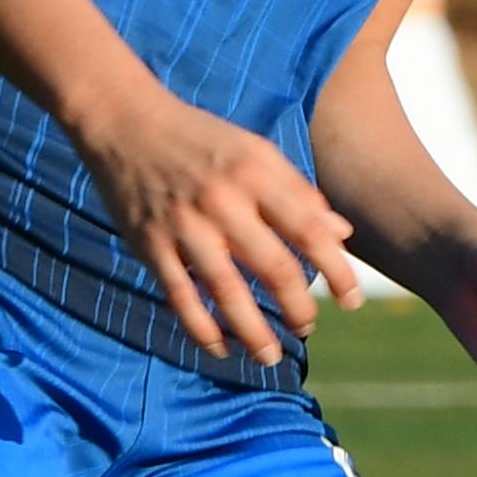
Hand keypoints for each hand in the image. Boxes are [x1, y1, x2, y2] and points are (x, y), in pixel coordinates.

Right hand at [73, 85, 359, 366]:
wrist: (125, 120)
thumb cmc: (201, 138)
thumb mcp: (255, 150)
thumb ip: (299, 192)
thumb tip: (343, 235)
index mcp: (256, 172)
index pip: (310, 230)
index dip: (336, 271)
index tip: (352, 301)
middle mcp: (223, 200)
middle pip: (274, 268)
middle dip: (298, 308)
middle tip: (308, 327)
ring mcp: (184, 225)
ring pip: (228, 293)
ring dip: (254, 333)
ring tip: (271, 357)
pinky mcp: (150, 243)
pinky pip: (181, 297)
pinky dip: (202, 329)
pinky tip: (221, 348)